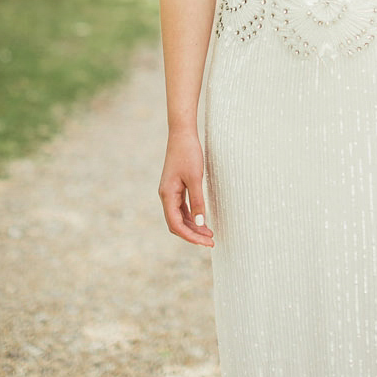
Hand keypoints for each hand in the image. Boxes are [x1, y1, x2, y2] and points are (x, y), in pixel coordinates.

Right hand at [159, 129, 213, 247]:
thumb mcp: (195, 178)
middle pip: (177, 224)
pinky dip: (192, 216)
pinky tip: (203, 220)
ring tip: (210, 234)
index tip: (206, 242)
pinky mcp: (176, 187)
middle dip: (193, 234)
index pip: (176, 225)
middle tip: (211, 241)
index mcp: (167, 195)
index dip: (190, 236)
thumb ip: (197, 201)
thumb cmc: (188, 153)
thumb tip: (200, 222)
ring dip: (193, 226)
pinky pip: (182, 208)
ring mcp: (170, 192)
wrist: (182, 134)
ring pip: (179, 217)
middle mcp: (166, 196)